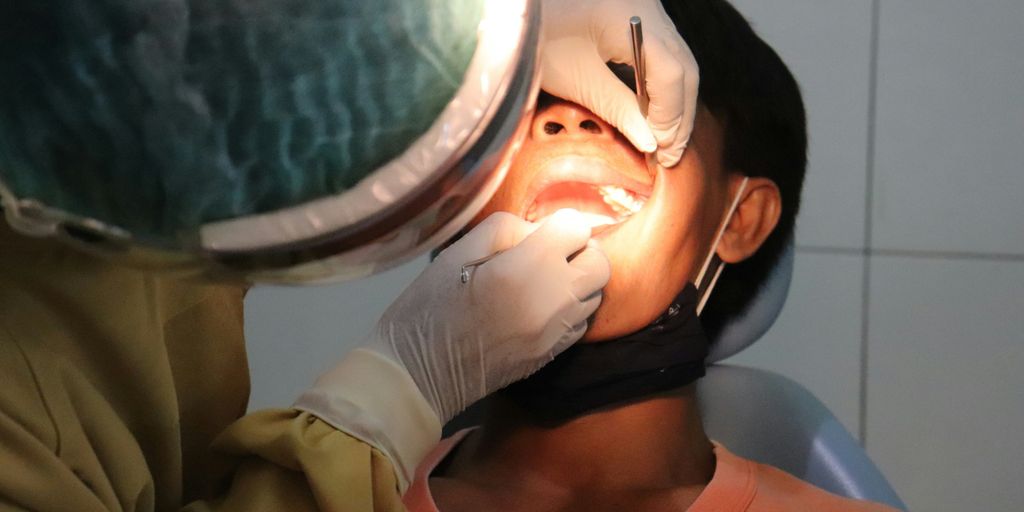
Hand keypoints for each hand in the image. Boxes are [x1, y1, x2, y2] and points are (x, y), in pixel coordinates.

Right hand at [295, 210, 608, 486]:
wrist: (419, 376)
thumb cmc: (428, 308)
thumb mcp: (455, 254)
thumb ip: (504, 230)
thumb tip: (538, 231)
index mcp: (527, 269)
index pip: (577, 228)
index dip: (558, 224)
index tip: (536, 232)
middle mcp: (554, 300)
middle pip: (600, 262)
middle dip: (579, 250)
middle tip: (547, 252)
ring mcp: (557, 332)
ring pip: (596, 293)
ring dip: (577, 279)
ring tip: (542, 279)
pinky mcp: (553, 355)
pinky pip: (582, 321)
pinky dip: (571, 307)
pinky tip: (540, 306)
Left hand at [540, 0, 697, 167]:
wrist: (518, 15)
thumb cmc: (539, 36)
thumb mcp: (576, 78)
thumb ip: (617, 108)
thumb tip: (650, 143)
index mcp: (634, 19)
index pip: (673, 74)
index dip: (671, 117)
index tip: (661, 151)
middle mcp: (648, 11)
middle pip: (684, 67)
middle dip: (679, 114)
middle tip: (669, 154)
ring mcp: (645, 12)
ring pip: (678, 62)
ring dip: (673, 102)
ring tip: (662, 140)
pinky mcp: (637, 19)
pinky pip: (663, 56)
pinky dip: (661, 87)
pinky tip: (650, 113)